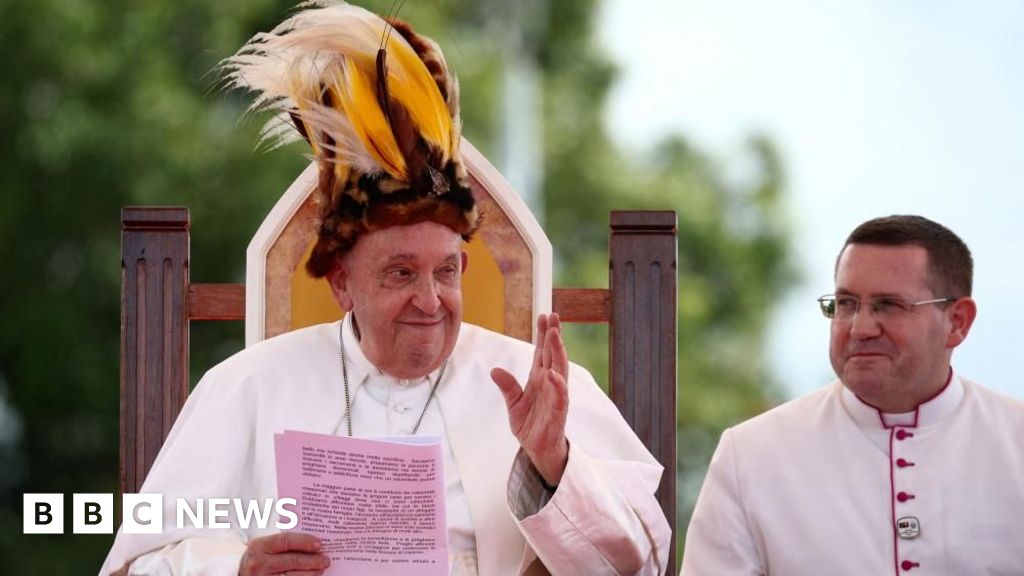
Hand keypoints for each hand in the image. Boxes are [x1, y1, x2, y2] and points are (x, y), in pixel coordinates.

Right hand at [238, 532, 329, 575]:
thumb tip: (312, 539)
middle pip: (292, 560)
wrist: (241, 573)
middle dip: (312, 560)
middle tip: (326, 559)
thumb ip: (283, 541)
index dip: (304, 541)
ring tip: (321, 568)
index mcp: (259, 546)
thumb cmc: (259, 556)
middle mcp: (259, 562)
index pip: (285, 540)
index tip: (319, 544)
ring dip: (311, 573)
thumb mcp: (265, 545)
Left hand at [491, 313, 569, 486]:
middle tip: (553, 316)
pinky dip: (558, 385)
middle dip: (553, 336)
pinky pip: (560, 397)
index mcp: (539, 379)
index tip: (545, 316)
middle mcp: (549, 383)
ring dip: (558, 352)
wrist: (538, 450)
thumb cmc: (531, 424)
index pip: (542, 352)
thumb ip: (507, 386)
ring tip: (555, 335)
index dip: (544, 334)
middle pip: (552, 355)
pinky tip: (555, 374)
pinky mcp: (558, 412)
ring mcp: (556, 396)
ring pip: (559, 370)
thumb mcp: (514, 403)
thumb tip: (494, 370)